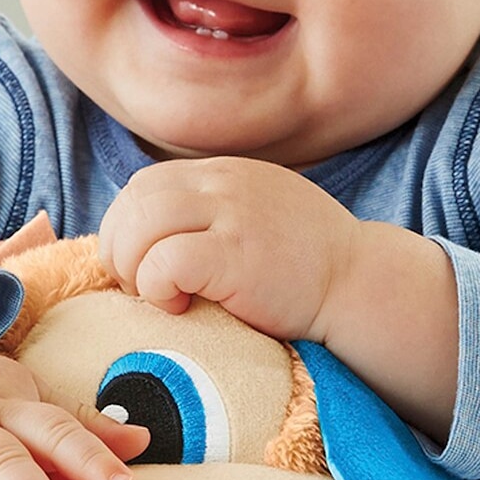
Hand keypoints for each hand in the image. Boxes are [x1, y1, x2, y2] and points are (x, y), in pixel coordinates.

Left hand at [99, 156, 462, 441]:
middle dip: (120, 249)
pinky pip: (165, 261)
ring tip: (158, 297)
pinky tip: (180, 306)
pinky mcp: (236, 254)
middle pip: (134, 201)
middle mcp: (224, 183)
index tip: (141, 267)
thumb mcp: (257, 215)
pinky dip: (156, 287)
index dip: (127, 227)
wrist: (359, 285)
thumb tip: (150, 238)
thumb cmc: (305, 267)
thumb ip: (213, 212)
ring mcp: (232, 215)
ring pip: (142, 226)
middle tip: (140, 288)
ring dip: (133, 268)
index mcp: (224, 173)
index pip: (144, 185)